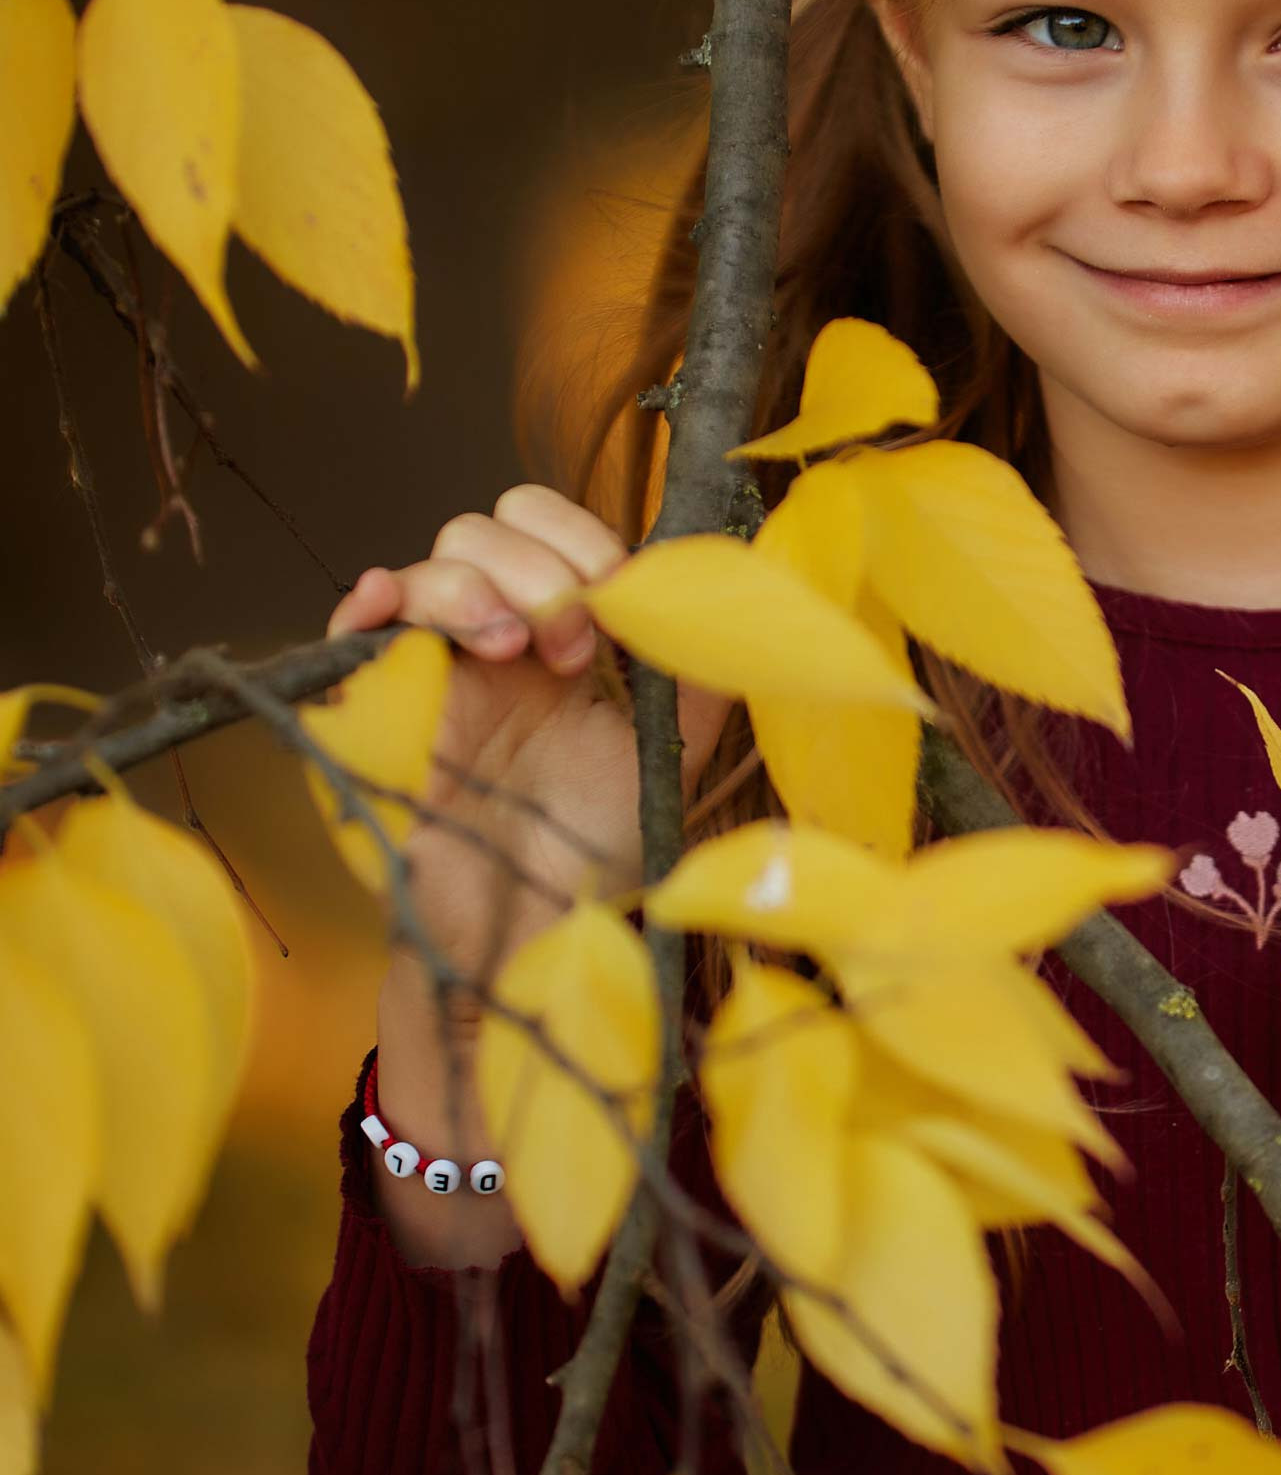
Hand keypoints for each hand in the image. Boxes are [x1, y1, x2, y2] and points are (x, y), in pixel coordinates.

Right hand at [325, 486, 722, 1267]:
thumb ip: (696, 667)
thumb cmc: (594, 857)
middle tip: (575, 641)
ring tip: (521, 652)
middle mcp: (497, 643)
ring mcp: (436, 672)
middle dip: (540, 560)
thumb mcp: (667, 750)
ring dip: (482, 584)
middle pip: (487, 527)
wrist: (534, 947)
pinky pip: (352, 627)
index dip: (585, 541)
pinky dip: (370, 600)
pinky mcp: (380, 713)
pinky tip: (394, 608)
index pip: (554, 529)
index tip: (618, 599)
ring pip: (432, 563)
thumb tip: (734, 585)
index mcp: (564, 639)